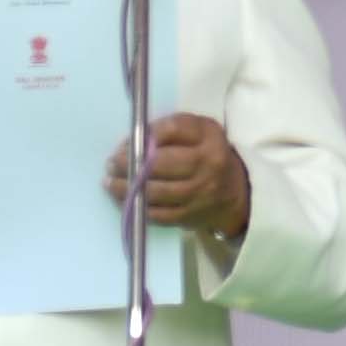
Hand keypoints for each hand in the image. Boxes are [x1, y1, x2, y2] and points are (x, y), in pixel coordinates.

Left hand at [103, 115, 250, 239]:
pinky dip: (137, 207)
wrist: (235, 193)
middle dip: (130, 163)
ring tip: (110, 183)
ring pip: (156, 192)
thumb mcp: (199, 132)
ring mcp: (198, 194)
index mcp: (209, 138)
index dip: (145, 134)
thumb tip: (134, 139)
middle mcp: (207, 166)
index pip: (173, 129)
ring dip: (127, 188)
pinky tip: (124, 199)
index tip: (127, 141)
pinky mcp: (189, 216)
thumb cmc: (207, 155)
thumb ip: (171, 129)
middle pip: (161, 163)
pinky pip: (158, 213)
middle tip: (111, 164)